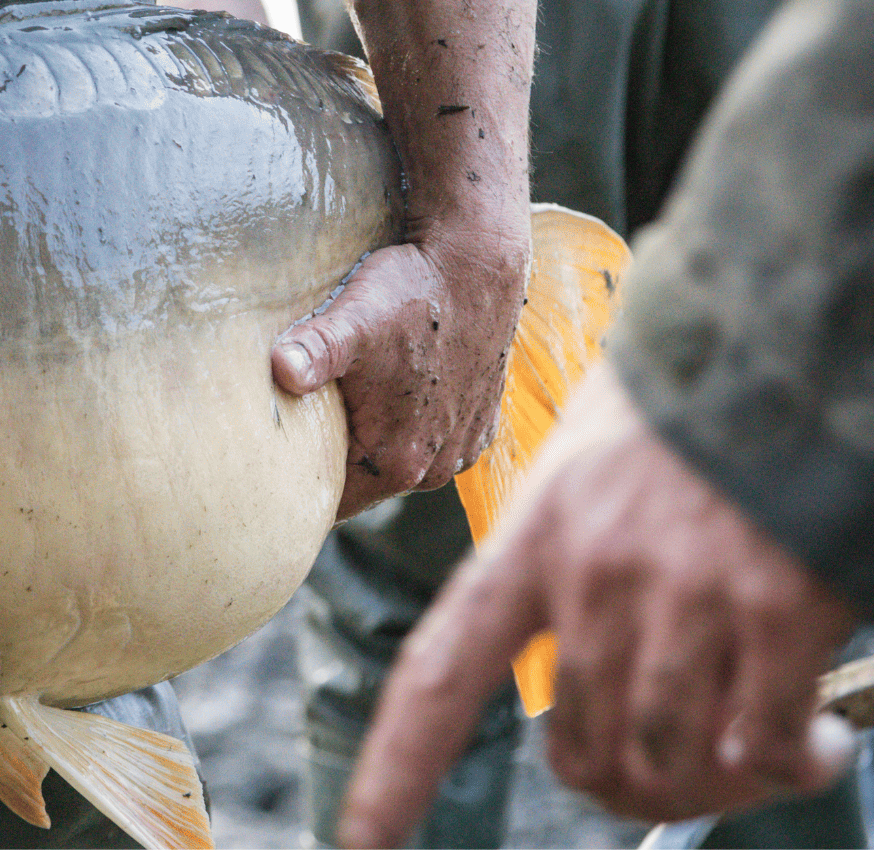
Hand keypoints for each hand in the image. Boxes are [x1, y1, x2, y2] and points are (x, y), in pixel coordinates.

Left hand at [273, 223, 527, 518]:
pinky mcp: (479, 425)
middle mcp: (435, 468)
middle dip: (330, 461)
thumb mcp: (353, 322)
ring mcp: (461, 448)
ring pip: (394, 463)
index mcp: (397, 462)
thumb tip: (279, 370)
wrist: (479, 262)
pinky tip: (390, 393)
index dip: (297, 483)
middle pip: (360, 484)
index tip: (270, 462)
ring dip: (371, 442)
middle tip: (296, 427)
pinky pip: (428, 442)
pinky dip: (407, 426)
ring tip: (345, 403)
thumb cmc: (412, 291)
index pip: (329, 502)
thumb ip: (311, 352)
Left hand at [335, 363, 858, 847]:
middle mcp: (589, 574)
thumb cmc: (683, 416)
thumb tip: (583, 691)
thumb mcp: (584, 476)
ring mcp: (680, 592)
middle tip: (684, 776)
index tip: (360, 841)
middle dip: (626, 787)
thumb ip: (565, 572)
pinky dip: (785, 765)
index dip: (395, 768)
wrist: (785, 344)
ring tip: (765, 755)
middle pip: (577, 747)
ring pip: (663, 758)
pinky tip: (811, 739)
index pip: (439, 673)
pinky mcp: (776, 607)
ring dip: (716, 785)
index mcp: (529, 542)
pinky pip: (759, 743)